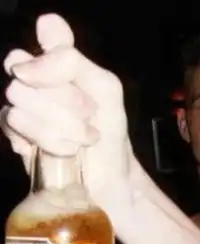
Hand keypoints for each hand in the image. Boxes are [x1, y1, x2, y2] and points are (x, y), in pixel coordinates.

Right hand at [1, 13, 134, 206]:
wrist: (110, 177)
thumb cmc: (110, 133)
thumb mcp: (106, 89)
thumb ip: (72, 62)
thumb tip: (27, 65)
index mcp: (60, 62)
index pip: (48, 34)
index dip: (58, 63)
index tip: (85, 91)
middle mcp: (35, 78)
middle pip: (25, 69)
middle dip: (68, 102)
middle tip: (89, 119)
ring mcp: (21, 104)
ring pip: (20, 98)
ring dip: (62, 126)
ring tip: (82, 139)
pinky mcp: (14, 133)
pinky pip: (16, 124)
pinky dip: (50, 140)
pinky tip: (66, 150)